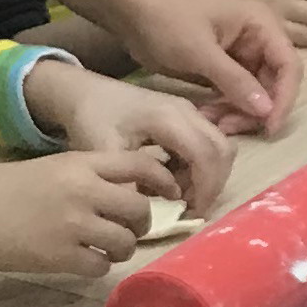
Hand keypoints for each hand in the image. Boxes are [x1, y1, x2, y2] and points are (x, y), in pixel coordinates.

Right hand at [0, 144, 177, 281]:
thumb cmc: (2, 188)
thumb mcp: (50, 168)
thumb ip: (86, 175)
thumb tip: (124, 191)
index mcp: (80, 164)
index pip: (139, 165)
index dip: (162, 180)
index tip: (169, 193)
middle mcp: (83, 192)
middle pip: (139, 209)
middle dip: (141, 222)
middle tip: (130, 228)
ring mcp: (74, 226)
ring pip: (125, 241)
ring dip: (122, 248)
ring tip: (107, 248)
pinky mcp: (62, 258)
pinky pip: (101, 267)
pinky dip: (98, 266)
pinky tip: (83, 260)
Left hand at [25, 58, 235, 215]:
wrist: (83, 92)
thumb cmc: (91, 118)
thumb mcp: (103, 152)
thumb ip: (127, 182)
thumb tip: (148, 214)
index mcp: (169, 117)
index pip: (206, 155)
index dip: (206, 189)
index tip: (190, 214)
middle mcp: (187, 111)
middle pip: (222, 151)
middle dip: (211, 185)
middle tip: (188, 209)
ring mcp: (189, 111)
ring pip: (219, 148)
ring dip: (206, 176)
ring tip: (174, 195)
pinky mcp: (186, 117)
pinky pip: (207, 145)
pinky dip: (197, 167)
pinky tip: (169, 179)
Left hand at [99, 0, 299, 134]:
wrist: (131, 11)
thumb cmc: (166, 20)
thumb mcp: (200, 52)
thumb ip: (235, 81)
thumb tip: (267, 111)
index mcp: (261, 25)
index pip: (290, 66)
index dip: (284, 99)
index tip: (269, 127)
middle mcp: (258, 40)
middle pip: (274, 85)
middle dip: (255, 110)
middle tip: (228, 128)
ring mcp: (241, 56)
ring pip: (254, 96)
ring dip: (237, 113)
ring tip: (211, 122)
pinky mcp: (223, 70)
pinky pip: (235, 96)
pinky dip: (224, 110)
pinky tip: (205, 117)